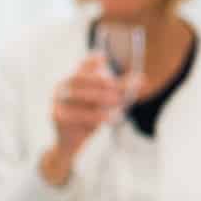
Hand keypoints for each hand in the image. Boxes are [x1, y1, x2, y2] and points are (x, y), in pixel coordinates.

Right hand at [43, 55, 121, 181]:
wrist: (71, 143)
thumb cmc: (89, 119)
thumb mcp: (105, 103)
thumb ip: (120, 90)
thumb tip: (142, 79)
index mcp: (72, 81)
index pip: (82, 67)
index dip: (91, 61)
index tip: (104, 57)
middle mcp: (62, 88)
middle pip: (80, 79)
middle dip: (100, 82)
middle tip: (117, 87)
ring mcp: (57, 101)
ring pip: (79, 96)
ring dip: (100, 98)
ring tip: (118, 102)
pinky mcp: (57, 116)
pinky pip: (77, 114)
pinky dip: (95, 116)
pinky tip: (109, 118)